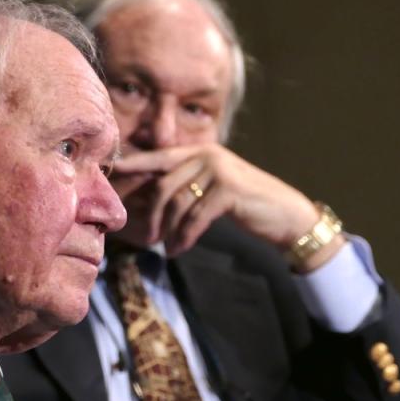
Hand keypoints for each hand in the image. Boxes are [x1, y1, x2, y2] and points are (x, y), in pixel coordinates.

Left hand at [110, 144, 342, 265]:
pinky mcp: (228, 190)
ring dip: (170, 231)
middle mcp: (207, 155)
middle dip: (154, 215)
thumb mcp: (213, 188)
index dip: (135, 164)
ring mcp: (219, 169)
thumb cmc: (245, 205)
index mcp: (201, 151)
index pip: (160, 157)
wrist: (286, 215)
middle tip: (149, 238)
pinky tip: (179, 249)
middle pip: (164, 185)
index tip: (113, 171)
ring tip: (168, 248)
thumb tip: (151, 199)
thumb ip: (187, 185)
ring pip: (178, 203)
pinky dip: (184, 237)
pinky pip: (195, 217)